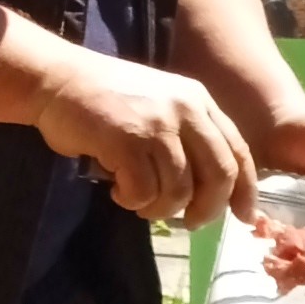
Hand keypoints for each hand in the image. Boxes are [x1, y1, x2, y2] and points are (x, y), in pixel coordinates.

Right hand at [34, 48, 256, 226]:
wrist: (58, 80)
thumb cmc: (107, 100)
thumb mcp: (161, 107)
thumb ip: (188, 138)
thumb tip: (210, 194)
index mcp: (199, 101)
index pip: (238, 150)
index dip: (246, 189)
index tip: (244, 215)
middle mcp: (186, 109)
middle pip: (219, 174)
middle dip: (208, 209)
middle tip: (190, 223)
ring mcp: (157, 124)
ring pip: (179, 191)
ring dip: (160, 209)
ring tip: (139, 202)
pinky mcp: (127, 141)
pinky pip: (144, 192)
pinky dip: (131, 201)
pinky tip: (117, 191)